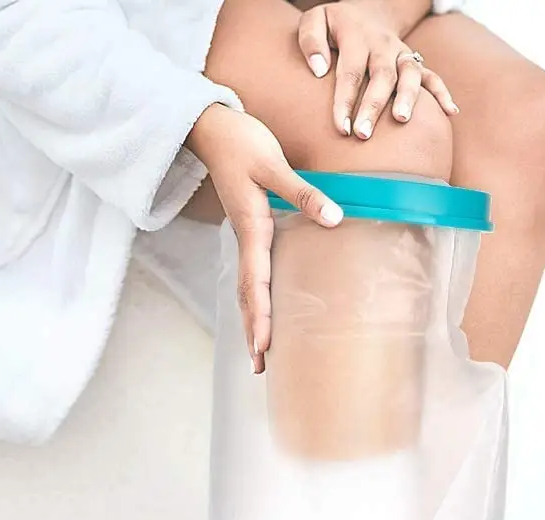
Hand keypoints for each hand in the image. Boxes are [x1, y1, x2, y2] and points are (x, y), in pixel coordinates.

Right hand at [186, 103, 343, 373]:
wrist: (212, 128)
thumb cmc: (242, 142)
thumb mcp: (273, 164)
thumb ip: (303, 193)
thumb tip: (333, 219)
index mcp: (251, 228)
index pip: (255, 281)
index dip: (259, 315)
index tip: (263, 344)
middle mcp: (244, 239)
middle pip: (246, 295)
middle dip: (252, 331)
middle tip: (259, 366)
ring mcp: (244, 237)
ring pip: (245, 289)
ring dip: (251, 321)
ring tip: (258, 354)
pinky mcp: (247, 230)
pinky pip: (249, 275)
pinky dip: (253, 300)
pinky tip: (261, 313)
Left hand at [297, 0, 457, 138]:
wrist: (365, 13)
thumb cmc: (333, 27)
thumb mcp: (315, 21)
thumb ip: (310, 40)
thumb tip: (319, 70)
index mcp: (356, 36)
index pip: (350, 72)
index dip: (345, 101)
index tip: (340, 128)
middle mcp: (382, 45)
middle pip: (381, 76)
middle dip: (373, 106)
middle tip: (363, 134)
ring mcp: (400, 53)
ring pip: (410, 74)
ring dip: (408, 97)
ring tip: (401, 120)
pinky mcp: (413, 61)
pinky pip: (431, 75)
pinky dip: (442, 92)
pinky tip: (450, 112)